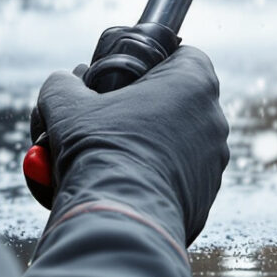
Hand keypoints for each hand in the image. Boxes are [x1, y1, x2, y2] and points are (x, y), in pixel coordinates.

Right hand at [30, 46, 229, 244]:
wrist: (116, 220)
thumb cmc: (98, 153)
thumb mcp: (66, 105)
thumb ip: (64, 84)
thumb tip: (63, 84)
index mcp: (193, 84)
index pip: (184, 55)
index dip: (154, 63)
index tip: (128, 78)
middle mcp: (213, 120)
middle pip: (179, 101)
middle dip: (146, 109)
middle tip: (111, 119)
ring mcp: (213, 162)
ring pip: (180, 142)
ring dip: (151, 145)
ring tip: (111, 157)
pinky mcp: (205, 197)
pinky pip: (179, 179)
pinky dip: (155, 179)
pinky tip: (123, 185)